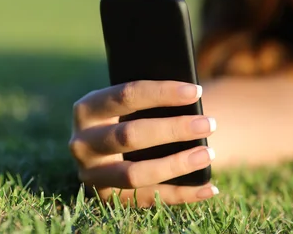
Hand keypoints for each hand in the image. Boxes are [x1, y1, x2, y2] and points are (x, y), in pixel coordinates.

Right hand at [69, 80, 217, 206]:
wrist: (107, 144)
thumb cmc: (128, 114)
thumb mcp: (129, 102)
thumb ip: (149, 97)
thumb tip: (191, 96)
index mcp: (88, 109)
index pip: (126, 96)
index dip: (162, 93)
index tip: (196, 91)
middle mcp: (83, 143)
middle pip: (130, 136)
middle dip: (174, 129)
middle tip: (209, 123)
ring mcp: (93, 174)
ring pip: (135, 173)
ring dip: (176, 165)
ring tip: (208, 154)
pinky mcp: (108, 198)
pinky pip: (148, 199)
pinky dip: (181, 195)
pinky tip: (209, 187)